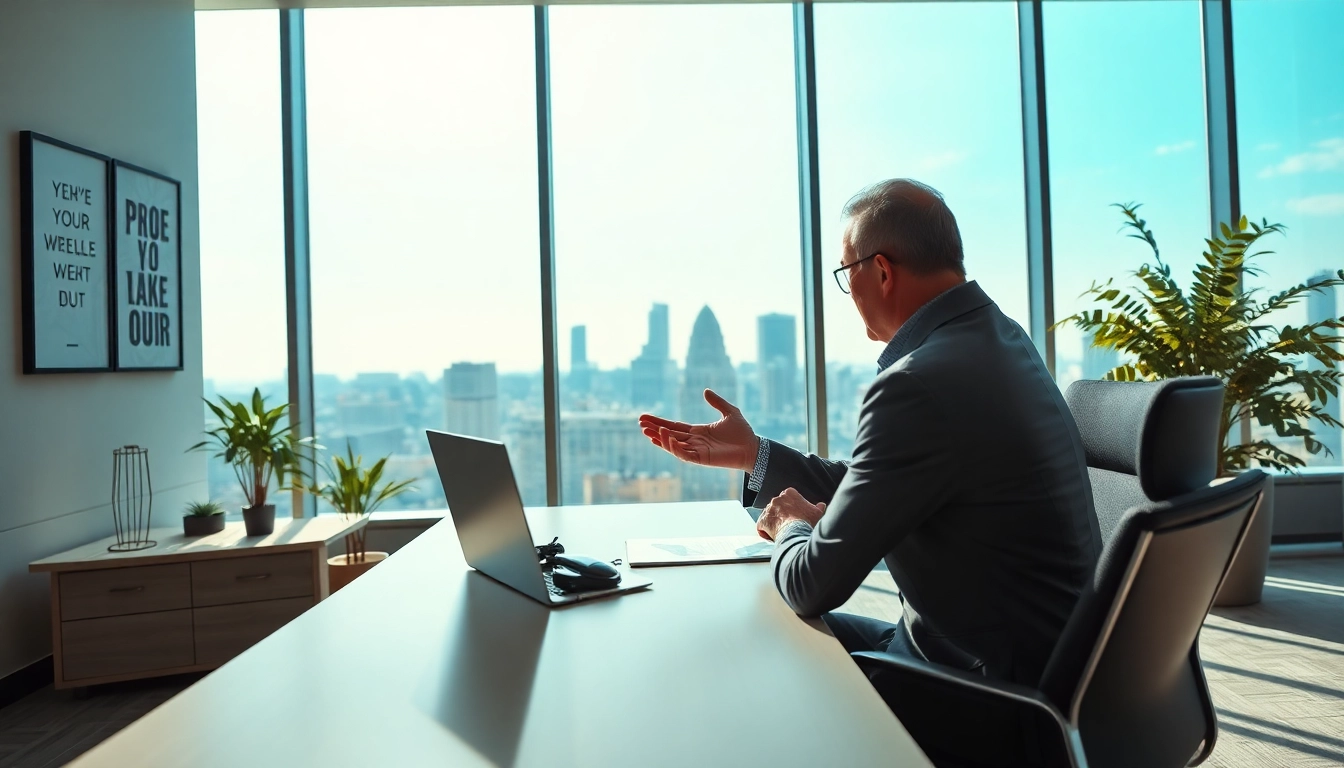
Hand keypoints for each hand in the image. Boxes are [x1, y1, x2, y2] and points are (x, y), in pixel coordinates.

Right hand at [638, 389, 759, 471]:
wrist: (753, 447)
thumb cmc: (742, 432)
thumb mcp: (730, 412)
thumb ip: (717, 402)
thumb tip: (705, 391)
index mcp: (698, 432)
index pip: (674, 426)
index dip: (660, 422)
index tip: (645, 418)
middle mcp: (694, 442)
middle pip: (669, 435)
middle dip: (654, 429)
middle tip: (640, 423)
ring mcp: (697, 451)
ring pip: (673, 445)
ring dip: (660, 438)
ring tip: (648, 430)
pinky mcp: (701, 459)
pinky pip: (683, 454)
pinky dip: (673, 447)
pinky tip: (665, 437)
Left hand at [757, 488, 826, 540]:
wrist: (797, 532)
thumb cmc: (807, 522)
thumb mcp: (817, 513)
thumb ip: (819, 507)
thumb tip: (821, 505)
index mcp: (789, 493)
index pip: (788, 498)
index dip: (792, 507)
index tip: (796, 514)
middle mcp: (776, 499)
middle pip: (778, 507)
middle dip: (783, 515)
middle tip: (790, 524)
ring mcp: (768, 510)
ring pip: (770, 516)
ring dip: (775, 523)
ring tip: (783, 531)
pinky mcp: (762, 520)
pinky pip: (762, 526)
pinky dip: (766, 531)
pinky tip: (773, 536)